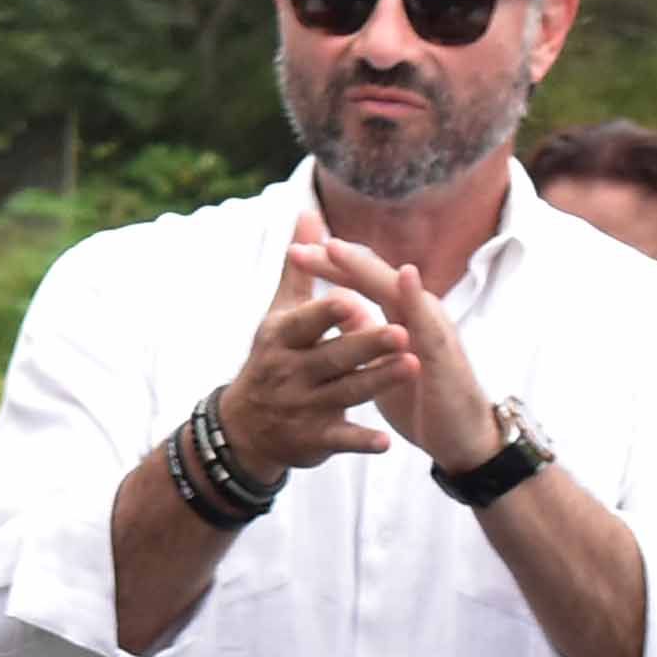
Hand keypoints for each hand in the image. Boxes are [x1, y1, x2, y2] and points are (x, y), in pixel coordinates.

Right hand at [215, 211, 415, 479]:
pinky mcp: (314, 438)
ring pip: (347, 392)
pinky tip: (385, 442)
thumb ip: (300, 268)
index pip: (306, 321)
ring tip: (412, 366)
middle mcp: (289, 372)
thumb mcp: (280, 314)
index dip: (328, 313)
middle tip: (402, 333)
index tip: (352, 299)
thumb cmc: (274, 357)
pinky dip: (362, 441)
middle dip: (367, 345)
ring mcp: (301, 407)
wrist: (243, 428)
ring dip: (378, 381)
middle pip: (334, 356)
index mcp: (281, 338)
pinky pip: (341, 439)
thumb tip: (309, 214)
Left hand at [286, 231, 504, 472]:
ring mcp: (435, 332)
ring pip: (402, 292)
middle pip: (378, 279)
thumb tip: (336, 302)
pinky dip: (417, 300)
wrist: (461, 438)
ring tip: (339, 249)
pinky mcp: (447, 356)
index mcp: (402, 317)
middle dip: (342, 260)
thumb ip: (363, 330)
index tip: (294, 251)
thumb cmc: (420, 396)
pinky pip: (431, 325)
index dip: (331, 268)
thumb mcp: (380, 361)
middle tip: (307, 241)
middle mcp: (419, 316)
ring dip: (370, 270)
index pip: (362, 284)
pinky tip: (405, 279)